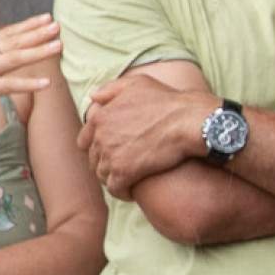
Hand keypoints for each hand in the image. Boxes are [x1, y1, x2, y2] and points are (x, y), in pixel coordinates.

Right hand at [0, 14, 60, 122]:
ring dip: (38, 51)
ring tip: (59, 46)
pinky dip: (28, 83)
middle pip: (13, 41)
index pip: (7, 33)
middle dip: (37, 32)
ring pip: (14, 59)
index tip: (47, 17)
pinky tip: (46, 83)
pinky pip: (9, 86)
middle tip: (58, 25)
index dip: (28, 25)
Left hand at [80, 73, 217, 195]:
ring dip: (114, 178)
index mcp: (100, 117)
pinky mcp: (124, 173)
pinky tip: (133, 190)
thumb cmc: (167, 101)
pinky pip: (115, 189)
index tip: (109, 152)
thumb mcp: (137, 83)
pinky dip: (122, 191)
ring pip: (103, 175)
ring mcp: (111, 156)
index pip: (85, 139)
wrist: (189, 122)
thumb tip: (92, 97)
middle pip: (94, 159)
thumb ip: (111, 89)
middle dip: (106, 163)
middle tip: (123, 166)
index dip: (95, 147)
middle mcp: (101, 137)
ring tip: (129, 179)